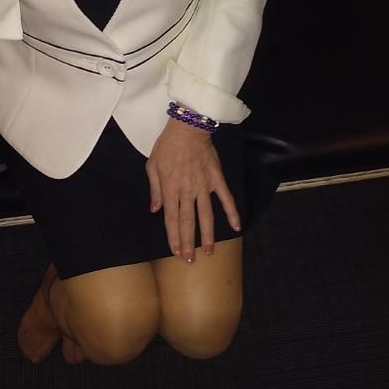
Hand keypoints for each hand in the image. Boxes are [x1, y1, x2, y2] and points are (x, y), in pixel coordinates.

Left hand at [146, 119, 240, 262]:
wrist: (188, 128)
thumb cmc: (167, 146)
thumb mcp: (152, 165)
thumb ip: (154, 189)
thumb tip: (155, 209)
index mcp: (170, 189)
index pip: (171, 219)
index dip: (173, 237)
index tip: (175, 252)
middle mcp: (187, 192)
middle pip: (188, 222)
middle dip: (188, 243)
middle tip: (190, 260)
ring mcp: (204, 186)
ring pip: (206, 215)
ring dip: (208, 235)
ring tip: (209, 252)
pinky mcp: (216, 179)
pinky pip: (225, 198)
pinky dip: (232, 212)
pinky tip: (236, 226)